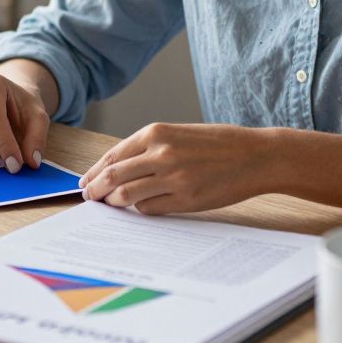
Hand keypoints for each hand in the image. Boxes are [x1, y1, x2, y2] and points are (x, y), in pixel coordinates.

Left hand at [78, 123, 279, 214]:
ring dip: (114, 203)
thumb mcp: (179, 134)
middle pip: (113, 177)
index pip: (112, 156)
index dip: (94, 171)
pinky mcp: (186, 200)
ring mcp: (173, 178)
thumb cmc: (218, 144)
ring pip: (127, 196)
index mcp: (157, 133)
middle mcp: (161, 153)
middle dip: (95, 190)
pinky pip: (150, 209)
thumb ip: (149, 148)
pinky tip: (142, 207)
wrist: (256, 156)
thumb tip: (117, 169)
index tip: (86, 181)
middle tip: (89, 197)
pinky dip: (140, 210)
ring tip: (111, 205)